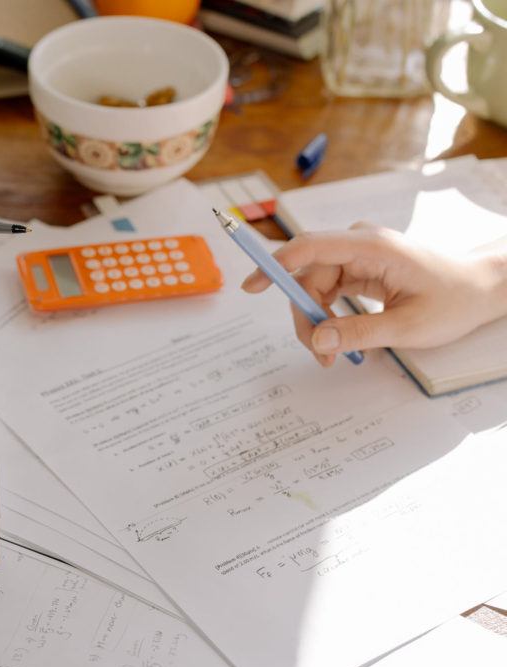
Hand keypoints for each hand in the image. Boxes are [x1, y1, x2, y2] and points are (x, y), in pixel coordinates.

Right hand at [241, 223, 506, 366]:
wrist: (482, 288)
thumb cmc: (456, 300)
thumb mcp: (409, 326)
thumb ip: (359, 333)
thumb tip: (318, 341)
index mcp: (372, 247)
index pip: (310, 247)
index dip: (275, 265)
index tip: (251, 286)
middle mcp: (359, 245)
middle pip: (307, 277)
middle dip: (306, 317)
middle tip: (320, 355)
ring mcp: (358, 256)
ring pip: (314, 288)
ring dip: (316, 322)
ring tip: (333, 354)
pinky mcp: (359, 268)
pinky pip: (327, 291)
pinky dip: (327, 317)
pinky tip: (340, 339)